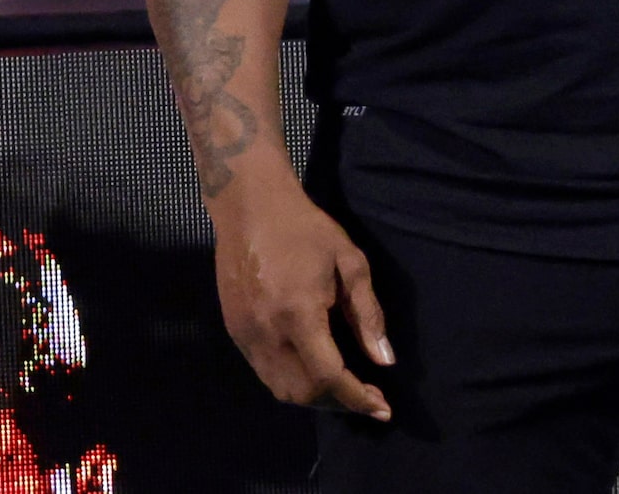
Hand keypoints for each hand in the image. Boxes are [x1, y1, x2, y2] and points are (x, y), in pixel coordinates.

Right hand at [211, 181, 393, 417]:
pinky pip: (265, 373)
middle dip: (338, 403)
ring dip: (315, 398)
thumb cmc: (307, 230)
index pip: (328, 376)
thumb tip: (384, 360)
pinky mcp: (234, 333)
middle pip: (302, 392)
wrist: (250, 209)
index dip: (357, 398)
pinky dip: (292, 382)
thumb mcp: (351, 263)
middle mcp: (266, 334)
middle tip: (369, 397)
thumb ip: (368, 315)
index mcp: (298, 315)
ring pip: (280, 389)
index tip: (382, 408)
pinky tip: (314, 370)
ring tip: (346, 389)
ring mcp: (244, 336)